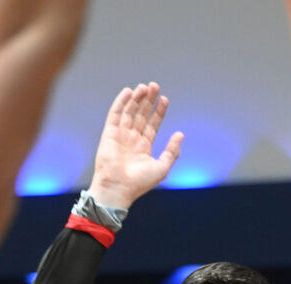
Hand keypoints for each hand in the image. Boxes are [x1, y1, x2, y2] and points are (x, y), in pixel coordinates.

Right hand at [87, 82, 183, 209]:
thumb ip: (172, 151)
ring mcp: (120, 135)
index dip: (158, 111)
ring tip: (145, 87)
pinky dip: (121, 102)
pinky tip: (129, 92)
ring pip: (129, 112)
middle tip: (155, 86)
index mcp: (143, 147)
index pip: (152, 124)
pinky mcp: (109, 134)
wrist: (118, 188)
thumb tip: (181, 134)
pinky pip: (115, 114)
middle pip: (141, 114)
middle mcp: (132, 139)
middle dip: (148, 100)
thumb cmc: (139, 183)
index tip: (164, 99)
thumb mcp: (162, 167)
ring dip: (137, 98)